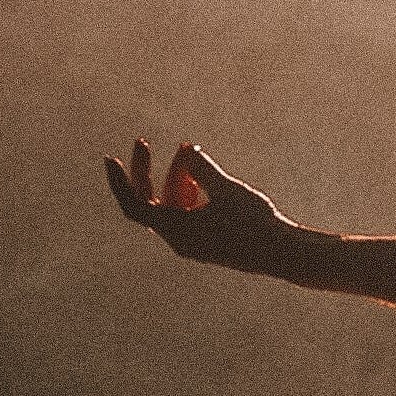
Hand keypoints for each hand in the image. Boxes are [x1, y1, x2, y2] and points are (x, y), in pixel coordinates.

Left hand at [106, 138, 288, 272]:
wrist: (284, 254)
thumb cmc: (256, 222)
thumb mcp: (227, 189)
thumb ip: (203, 168)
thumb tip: (186, 150)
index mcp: (176, 230)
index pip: (134, 205)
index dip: (119, 182)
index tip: (110, 158)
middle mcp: (179, 239)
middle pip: (153, 201)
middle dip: (150, 171)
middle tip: (143, 141)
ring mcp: (193, 242)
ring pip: (173, 205)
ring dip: (177, 177)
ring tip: (189, 150)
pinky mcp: (208, 241)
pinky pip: (188, 214)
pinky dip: (190, 192)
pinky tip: (202, 175)